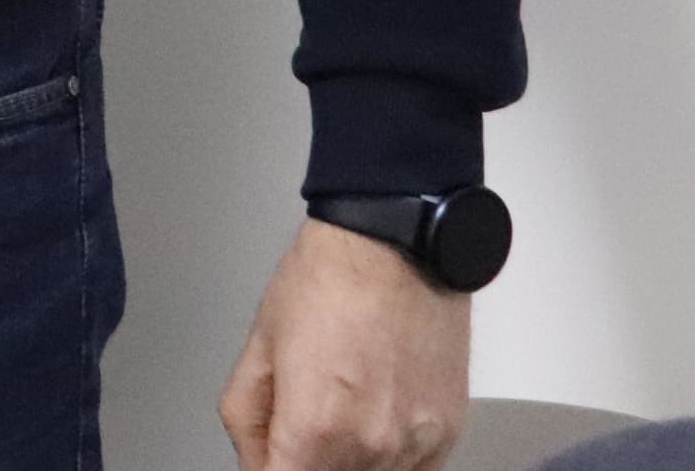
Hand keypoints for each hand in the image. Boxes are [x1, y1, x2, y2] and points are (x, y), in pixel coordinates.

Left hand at [220, 217, 469, 469]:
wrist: (395, 246)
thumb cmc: (327, 281)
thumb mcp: (258, 347)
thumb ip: (247, 421)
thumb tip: (253, 464)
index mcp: (315, 428)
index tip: (269, 458)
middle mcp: (372, 446)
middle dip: (304, 462)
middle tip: (297, 426)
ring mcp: (415, 445)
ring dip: (346, 461)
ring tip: (338, 408)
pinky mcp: (448, 435)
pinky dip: (386, 460)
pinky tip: (371, 418)